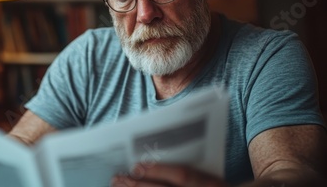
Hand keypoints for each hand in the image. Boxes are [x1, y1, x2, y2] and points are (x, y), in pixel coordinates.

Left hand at [111, 162, 226, 186]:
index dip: (159, 171)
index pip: (183, 176)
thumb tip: (152, 147)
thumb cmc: (213, 180)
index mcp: (210, 183)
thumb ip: (186, 159)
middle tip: (119, 178)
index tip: (137, 165)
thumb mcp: (206, 168)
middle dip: (140, 186)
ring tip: (118, 185)